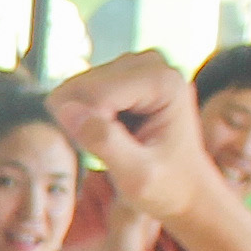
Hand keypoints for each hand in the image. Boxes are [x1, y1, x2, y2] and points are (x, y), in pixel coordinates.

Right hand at [46, 52, 212, 226]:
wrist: (186, 188)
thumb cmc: (168, 187)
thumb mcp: (137, 177)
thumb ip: (104, 142)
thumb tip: (65, 110)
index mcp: (164, 81)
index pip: (98, 95)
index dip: (90, 130)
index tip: (111, 157)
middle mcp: (151, 62)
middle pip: (84, 86)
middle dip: (84, 123)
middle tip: (110, 153)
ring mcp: (135, 65)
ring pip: (77, 88)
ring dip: (82, 121)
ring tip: (111, 145)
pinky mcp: (122, 72)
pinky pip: (79, 92)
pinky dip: (84, 116)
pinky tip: (108, 134)